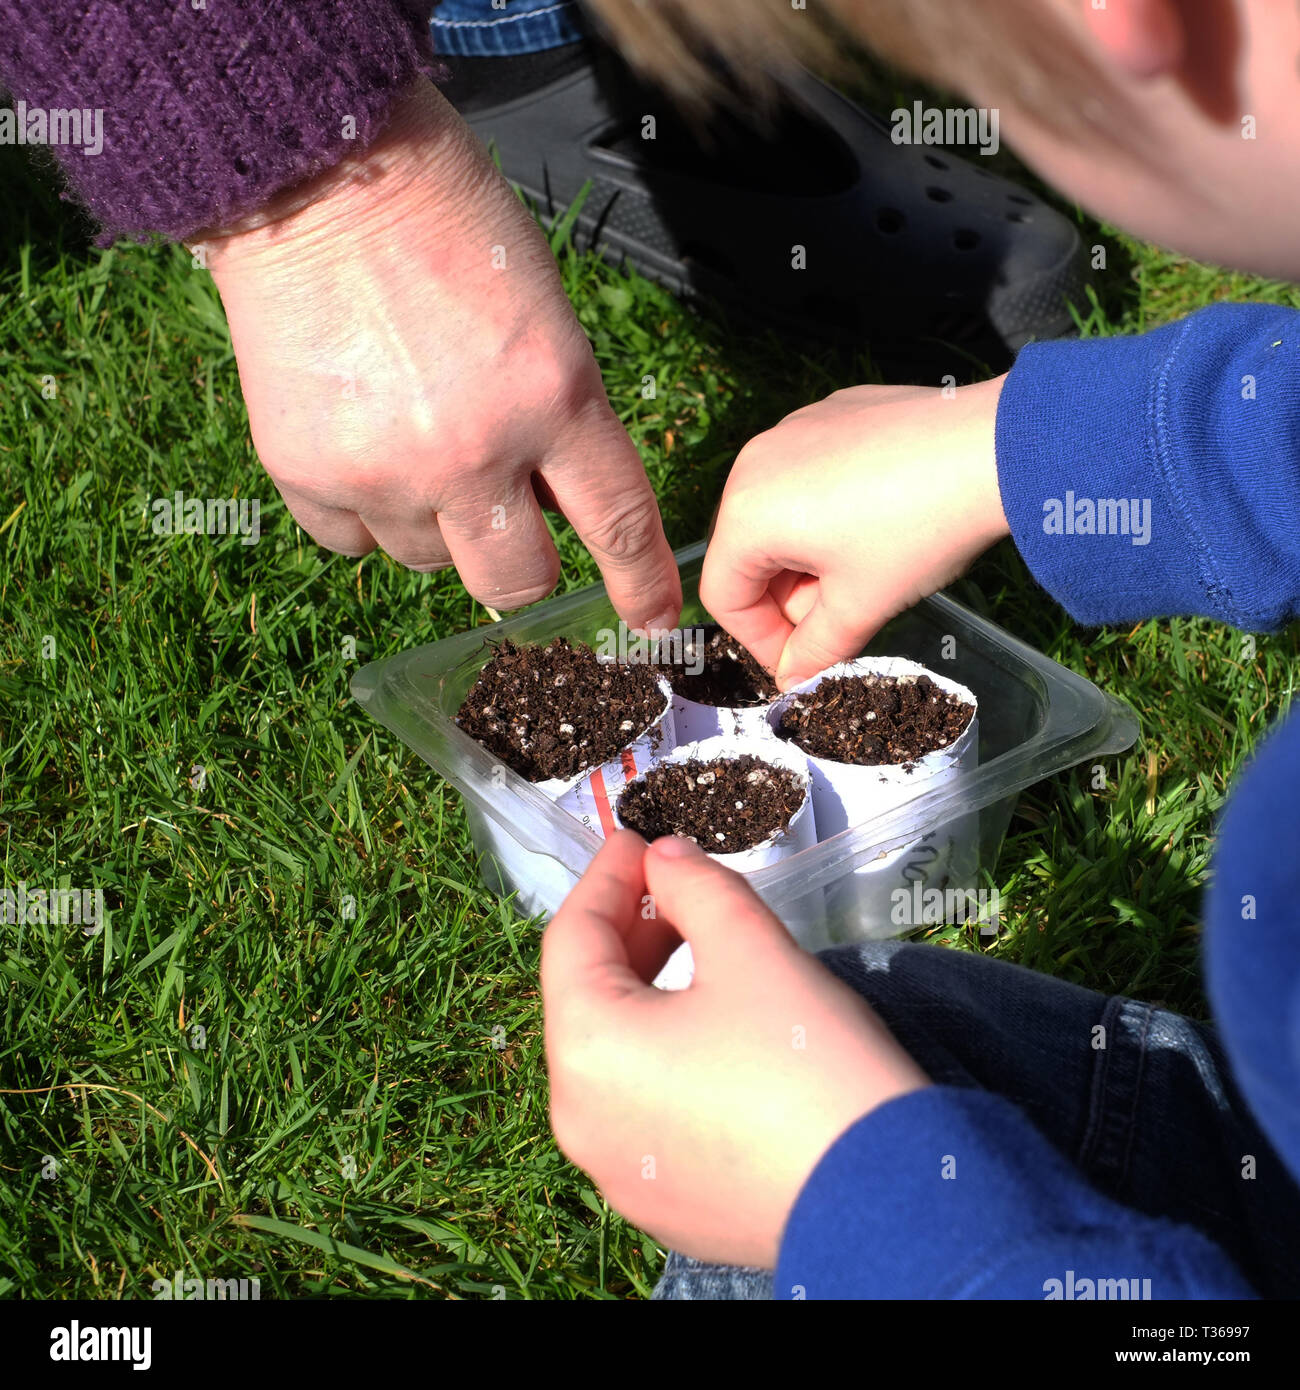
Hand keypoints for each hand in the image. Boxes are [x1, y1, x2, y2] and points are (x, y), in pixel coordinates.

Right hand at [199, 81, 680, 631]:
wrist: (317, 176)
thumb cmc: (445, 226)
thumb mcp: (546, 317)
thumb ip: (559, 419)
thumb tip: (548, 507)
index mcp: (553, 397)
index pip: (618, 524)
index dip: (640, 583)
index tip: (649, 617)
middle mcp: (474, 453)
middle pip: (516, 581)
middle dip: (524, 565)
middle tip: (509, 523)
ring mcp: (386, 471)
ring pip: (430, 563)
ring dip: (437, 525)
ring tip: (414, 441)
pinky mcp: (309, 473)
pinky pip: (353, 542)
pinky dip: (366, 512)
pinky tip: (363, 446)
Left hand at [542, 832, 928, 1268]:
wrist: (887, 1199)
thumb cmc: (811, 1062)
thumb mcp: (752, 947)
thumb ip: (696, 886)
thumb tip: (664, 859)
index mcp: (586, 1049)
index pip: (572, 938)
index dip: (605, 878)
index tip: (638, 840)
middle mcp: (580, 1119)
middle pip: (586, 1000)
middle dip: (630, 934)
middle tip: (674, 888)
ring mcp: (617, 1171)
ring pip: (614, 1058)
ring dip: (646, 995)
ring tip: (697, 951)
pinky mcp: (662, 1206)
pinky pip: (643, 1112)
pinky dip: (663, 1059)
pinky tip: (713, 1034)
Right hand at [702, 378, 1009, 688]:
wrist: (994, 448)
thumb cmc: (918, 530)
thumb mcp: (861, 606)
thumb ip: (815, 652)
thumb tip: (792, 677)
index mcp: (747, 514)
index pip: (725, 597)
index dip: (760, 641)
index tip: (801, 661)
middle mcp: (755, 462)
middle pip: (748, 553)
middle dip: (788, 598)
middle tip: (842, 620)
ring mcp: (794, 429)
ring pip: (779, 513)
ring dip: (809, 557)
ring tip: (867, 572)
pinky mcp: (833, 411)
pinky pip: (810, 475)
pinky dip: (831, 510)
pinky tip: (883, 522)